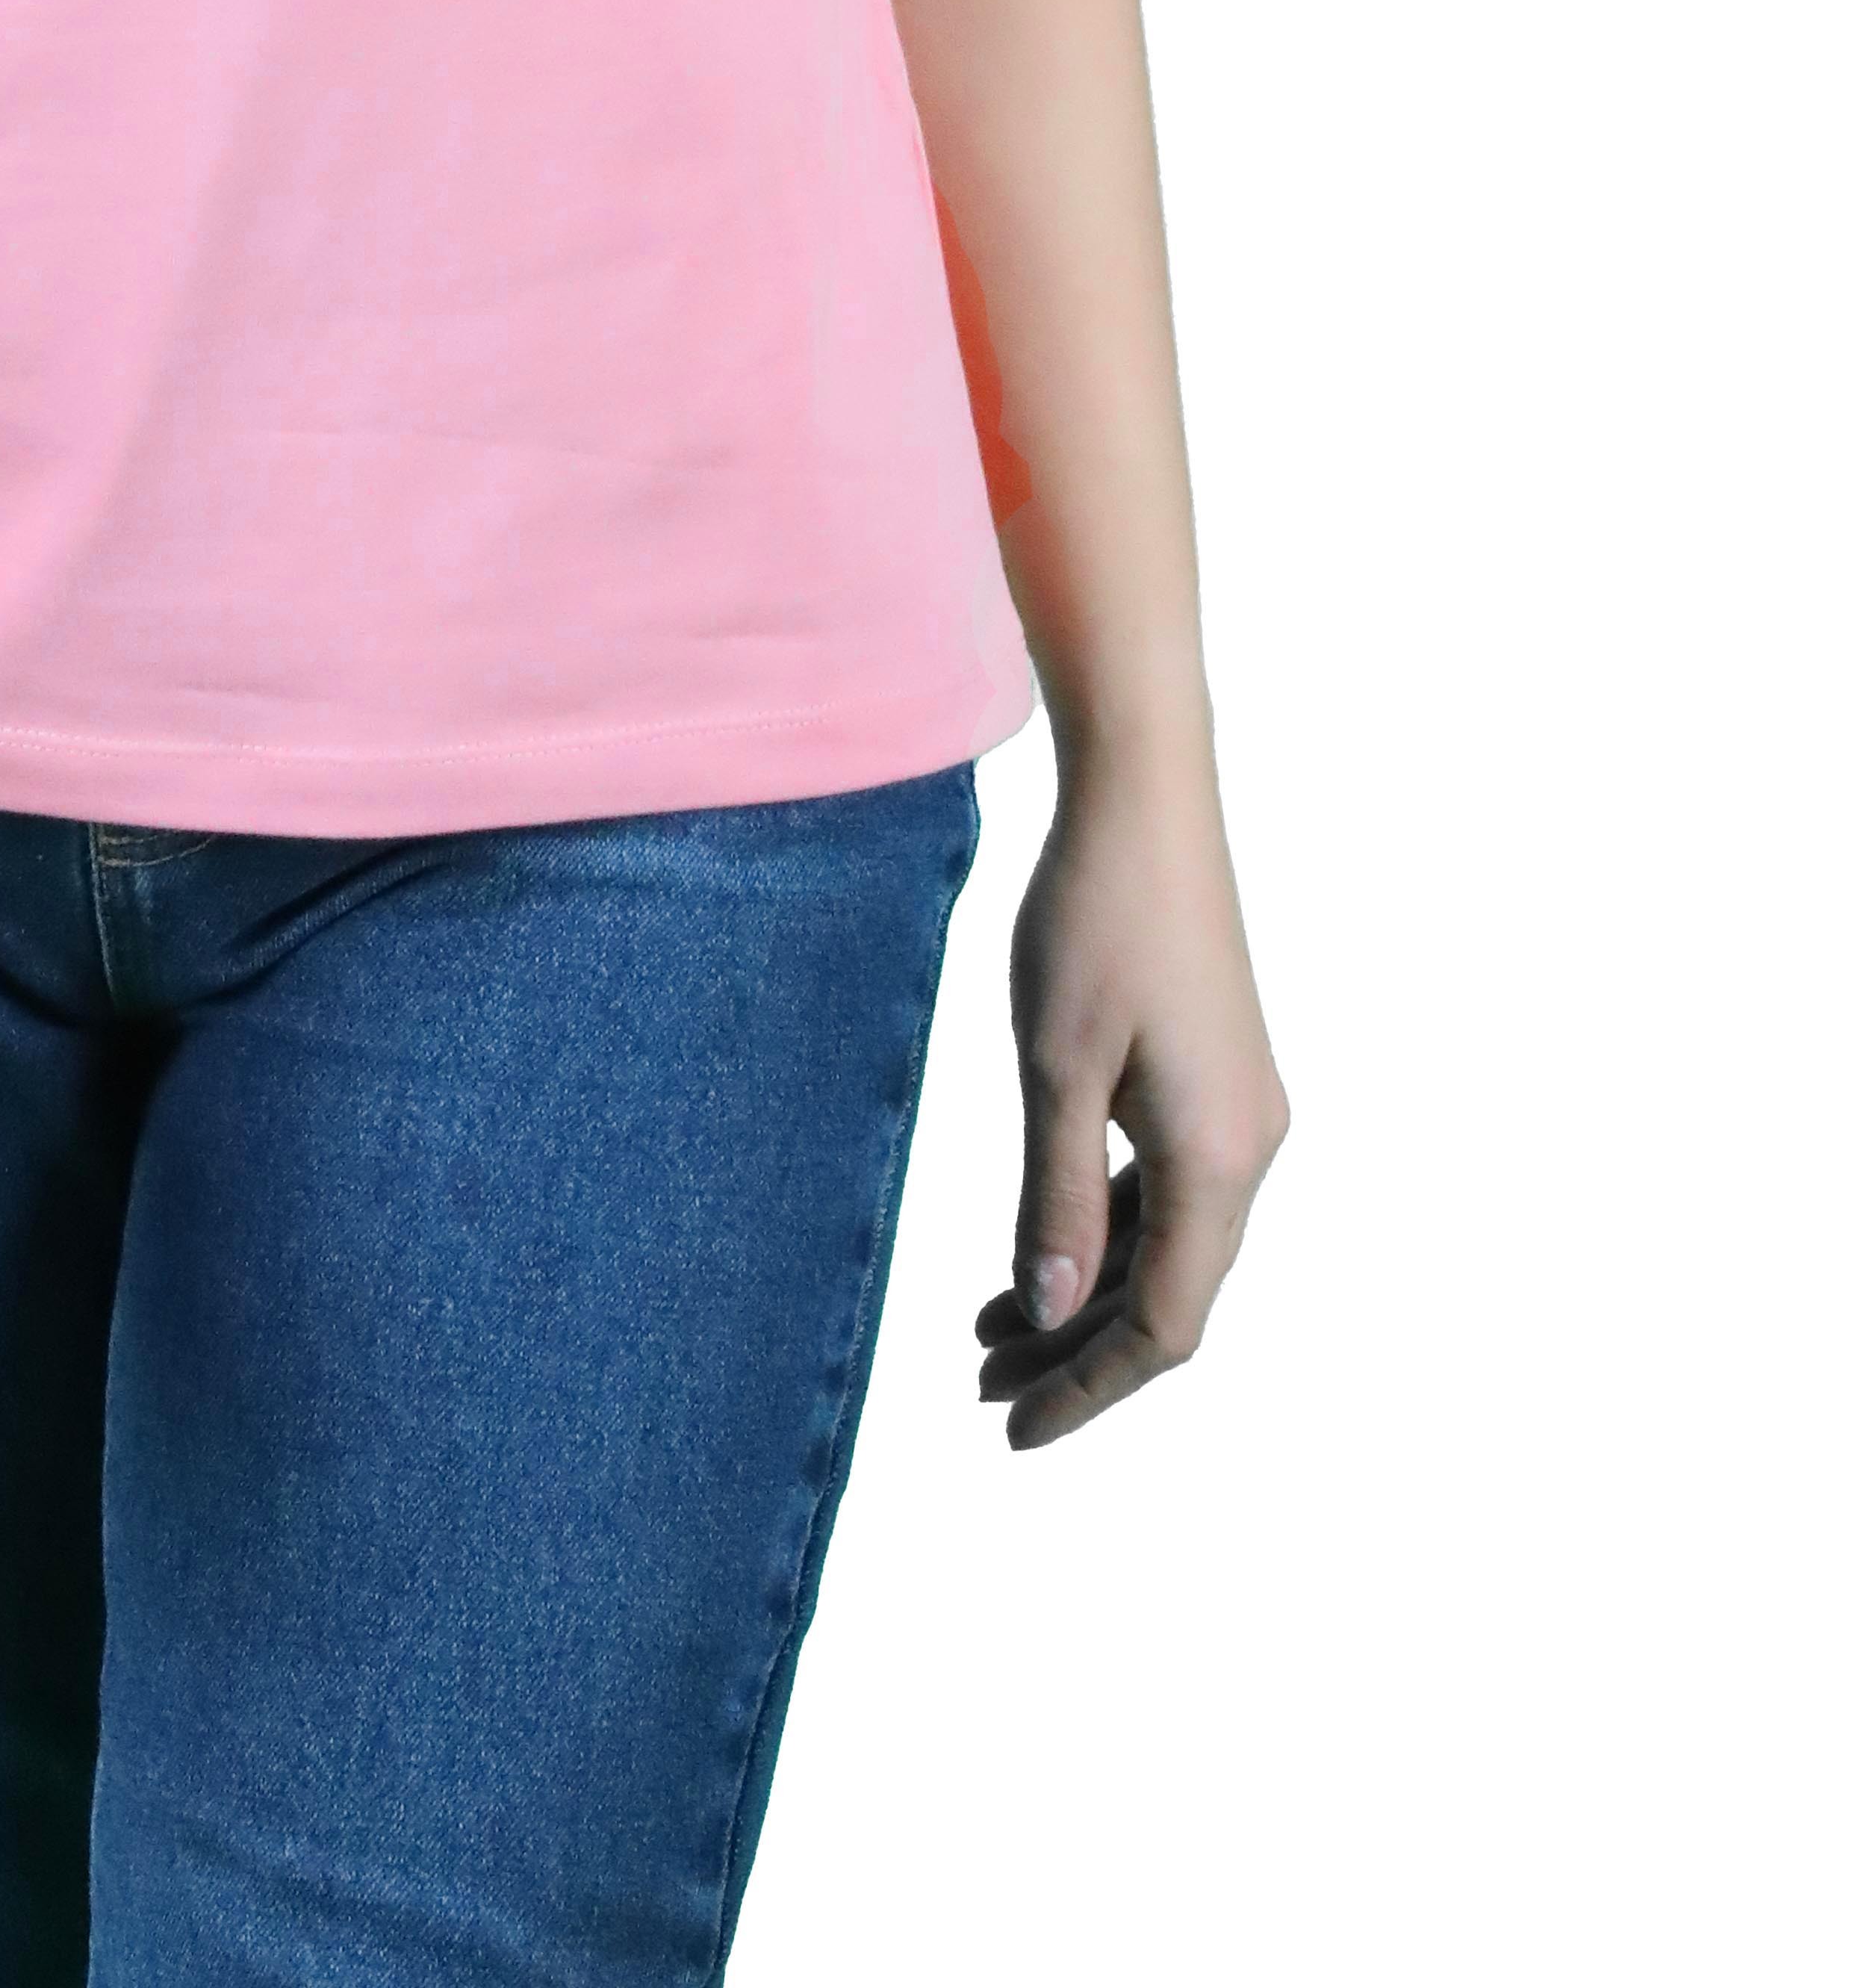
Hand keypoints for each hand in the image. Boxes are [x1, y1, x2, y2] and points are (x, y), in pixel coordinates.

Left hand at [977, 738, 1287, 1448]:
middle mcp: (1249, 1147)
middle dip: (1076, 1351)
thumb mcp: (1057, 1069)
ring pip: (1167, 1242)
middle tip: (981, 1387)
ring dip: (1084, 1290)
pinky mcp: (1218, 1076)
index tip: (1012, 1429)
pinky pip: (1168, 1186)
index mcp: (1219, 1159)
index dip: (1090, 1389)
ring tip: (989, 1329)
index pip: (1162, 1324)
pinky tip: (1041, 1241)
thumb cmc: (1094, 923)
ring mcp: (1240, 1111)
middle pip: (1169, 1294)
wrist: (1145, 800)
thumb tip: (1048, 1310)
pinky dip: (1105, 1226)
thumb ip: (1057, 1196)